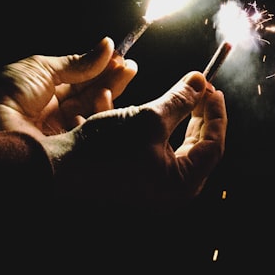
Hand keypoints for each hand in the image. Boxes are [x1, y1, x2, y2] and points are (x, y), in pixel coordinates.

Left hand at [0, 37, 136, 136]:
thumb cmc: (5, 88)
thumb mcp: (44, 68)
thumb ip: (78, 62)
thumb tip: (107, 45)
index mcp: (51, 92)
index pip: (85, 82)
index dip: (104, 71)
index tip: (123, 60)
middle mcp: (57, 114)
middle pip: (92, 99)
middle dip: (112, 83)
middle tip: (129, 69)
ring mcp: (60, 133)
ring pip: (93, 117)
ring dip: (105, 100)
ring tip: (108, 87)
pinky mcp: (63, 151)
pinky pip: (87, 136)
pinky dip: (95, 120)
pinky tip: (101, 104)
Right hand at [42, 70, 227, 211]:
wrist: (58, 169)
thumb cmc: (106, 149)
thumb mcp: (148, 117)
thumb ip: (180, 100)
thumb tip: (200, 83)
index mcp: (182, 183)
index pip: (213, 145)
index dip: (215, 112)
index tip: (211, 88)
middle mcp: (170, 191)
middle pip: (195, 146)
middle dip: (195, 114)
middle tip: (197, 90)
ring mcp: (151, 187)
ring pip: (170, 145)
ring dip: (168, 117)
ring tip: (168, 95)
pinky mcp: (133, 178)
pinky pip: (148, 148)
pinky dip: (145, 127)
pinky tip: (133, 108)